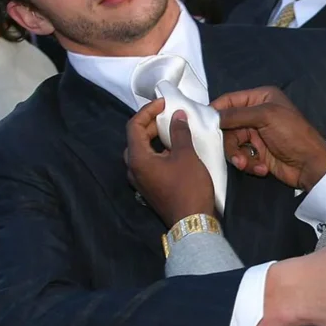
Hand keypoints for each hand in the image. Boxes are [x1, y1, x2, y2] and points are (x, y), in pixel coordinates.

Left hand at [125, 99, 215, 225]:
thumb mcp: (186, 155)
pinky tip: (173, 150)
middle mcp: (133, 169)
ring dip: (154, 138)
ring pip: (141, 151)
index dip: (148, 111)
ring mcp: (139, 180)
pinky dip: (157, 152)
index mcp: (137, 158)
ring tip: (172, 130)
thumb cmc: (188, 187)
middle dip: (150, 124)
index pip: (134, 126)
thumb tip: (177, 115)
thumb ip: (179, 132)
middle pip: (135, 138)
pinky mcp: (148, 188)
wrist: (192, 222)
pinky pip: (147, 163)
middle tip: (168, 115)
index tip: (164, 103)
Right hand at [212, 86, 325, 190]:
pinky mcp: (258, 153)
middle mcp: (257, 113)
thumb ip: (236, 115)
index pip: (229, 100)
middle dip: (230, 142)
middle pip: (227, 125)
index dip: (215, 111)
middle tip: (236, 154)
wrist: (310, 165)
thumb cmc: (292, 134)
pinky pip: (242, 156)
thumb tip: (211, 115)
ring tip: (247, 164)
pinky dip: (249, 163)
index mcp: (261, 97)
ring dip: (238, 156)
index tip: (202, 124)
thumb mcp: (265, 117)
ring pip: (233, 143)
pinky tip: (261, 168)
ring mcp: (257, 134)